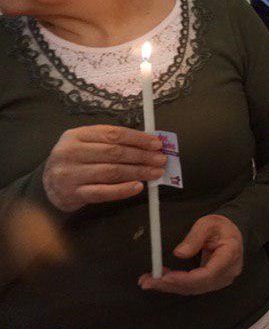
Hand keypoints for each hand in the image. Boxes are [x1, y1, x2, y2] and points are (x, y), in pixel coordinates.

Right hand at [43, 125, 167, 212]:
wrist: (47, 187)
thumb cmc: (75, 161)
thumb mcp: (86, 144)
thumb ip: (111, 142)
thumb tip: (147, 144)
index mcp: (76, 135)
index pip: (113, 134)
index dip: (138, 138)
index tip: (157, 143)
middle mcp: (70, 153)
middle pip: (113, 152)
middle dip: (141, 156)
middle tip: (161, 159)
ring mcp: (70, 174)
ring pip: (111, 172)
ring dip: (138, 172)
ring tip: (156, 172)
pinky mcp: (72, 194)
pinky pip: (103, 192)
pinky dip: (123, 190)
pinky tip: (138, 187)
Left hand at [139, 214, 242, 294]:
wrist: (231, 233)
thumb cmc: (221, 227)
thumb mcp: (208, 223)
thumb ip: (194, 237)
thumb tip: (179, 253)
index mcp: (230, 255)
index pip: (208, 274)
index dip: (186, 278)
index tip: (166, 277)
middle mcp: (227, 272)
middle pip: (197, 285)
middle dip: (171, 284)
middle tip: (148, 281)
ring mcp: (221, 280)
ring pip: (193, 289)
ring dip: (169, 286)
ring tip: (148, 281)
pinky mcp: (212, 282)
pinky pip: (193, 287)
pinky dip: (175, 285)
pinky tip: (160, 281)